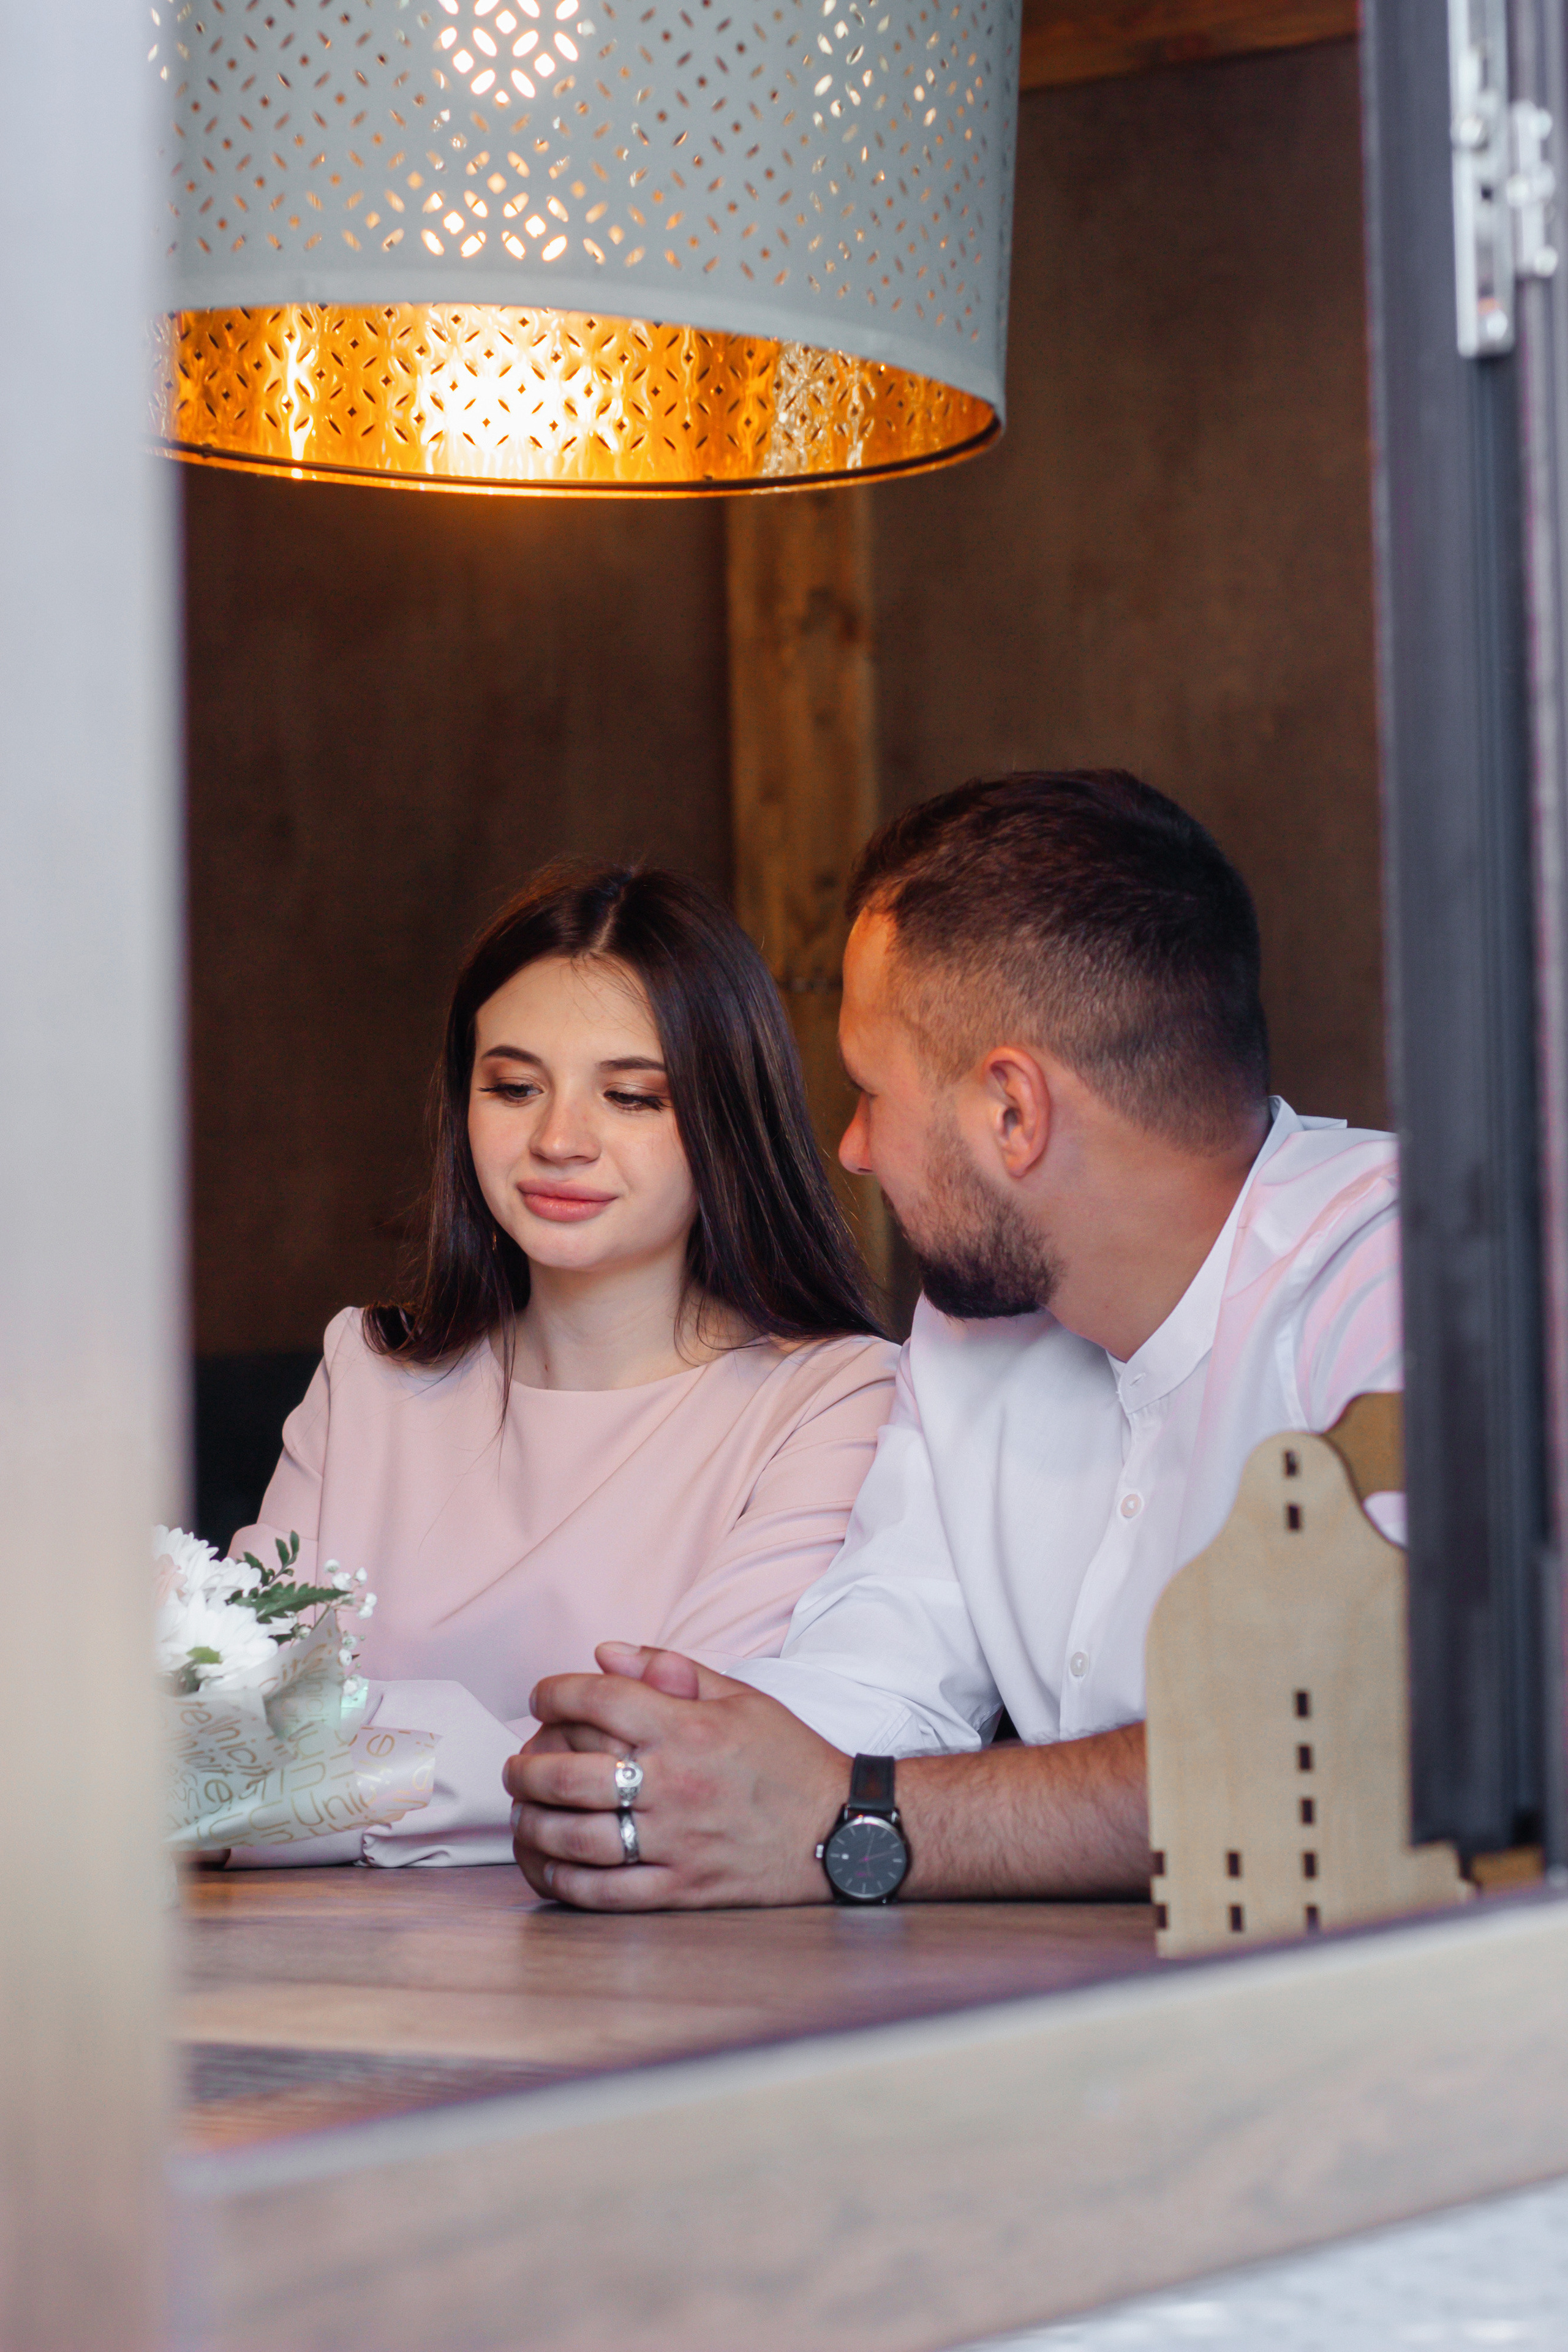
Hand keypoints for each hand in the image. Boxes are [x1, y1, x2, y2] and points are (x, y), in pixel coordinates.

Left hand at [504, 1643, 846, 1908]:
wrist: (843, 1828)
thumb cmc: (789, 1758)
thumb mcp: (741, 1698)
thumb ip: (672, 1671)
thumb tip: (605, 1652)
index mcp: (687, 1728)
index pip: (597, 1699)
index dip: (554, 1693)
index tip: (540, 1698)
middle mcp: (675, 1783)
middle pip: (571, 1773)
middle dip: (527, 1767)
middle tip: (517, 1766)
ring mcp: (676, 1842)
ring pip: (577, 1838)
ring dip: (535, 1824)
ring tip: (524, 1813)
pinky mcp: (682, 1890)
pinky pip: (604, 1892)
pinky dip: (564, 1880)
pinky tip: (549, 1864)